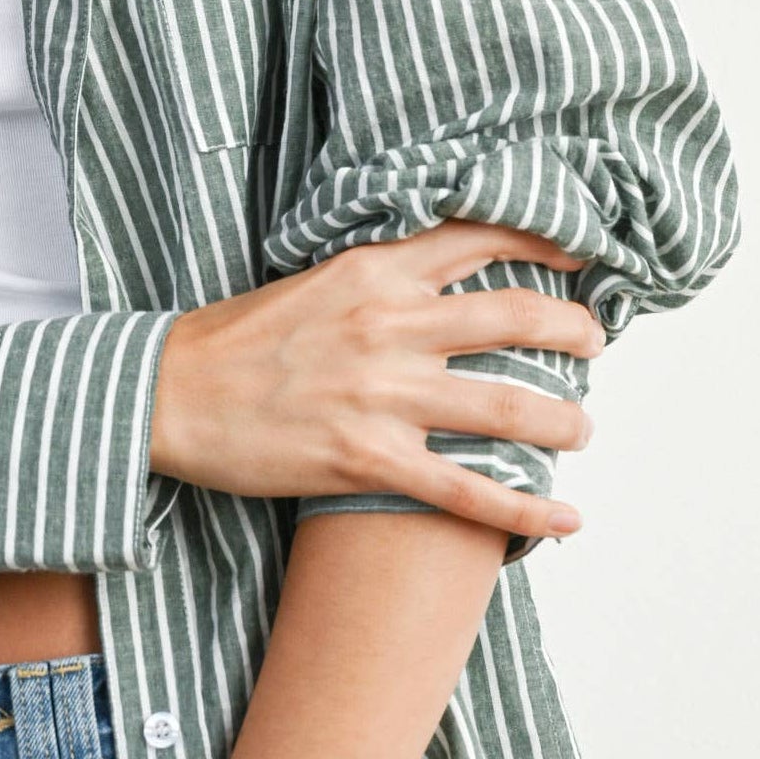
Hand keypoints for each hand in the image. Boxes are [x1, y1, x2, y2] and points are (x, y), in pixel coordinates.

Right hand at [147, 220, 601, 543]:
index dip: (544, 243)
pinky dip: (524, 510)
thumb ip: (375, 279)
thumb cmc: (229, 343)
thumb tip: (436, 283)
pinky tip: (564, 521)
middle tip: (596, 344)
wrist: (163, 396)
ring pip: (506, 406)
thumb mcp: (308, 281)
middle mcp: (387, 326)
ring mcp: (380, 395)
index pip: (479, 237)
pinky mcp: (365, 460)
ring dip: (563, 422)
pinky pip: (465, 490)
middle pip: (515, 319)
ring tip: (583, 430)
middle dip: (574, 332)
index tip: (580, 259)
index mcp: (372, 272)